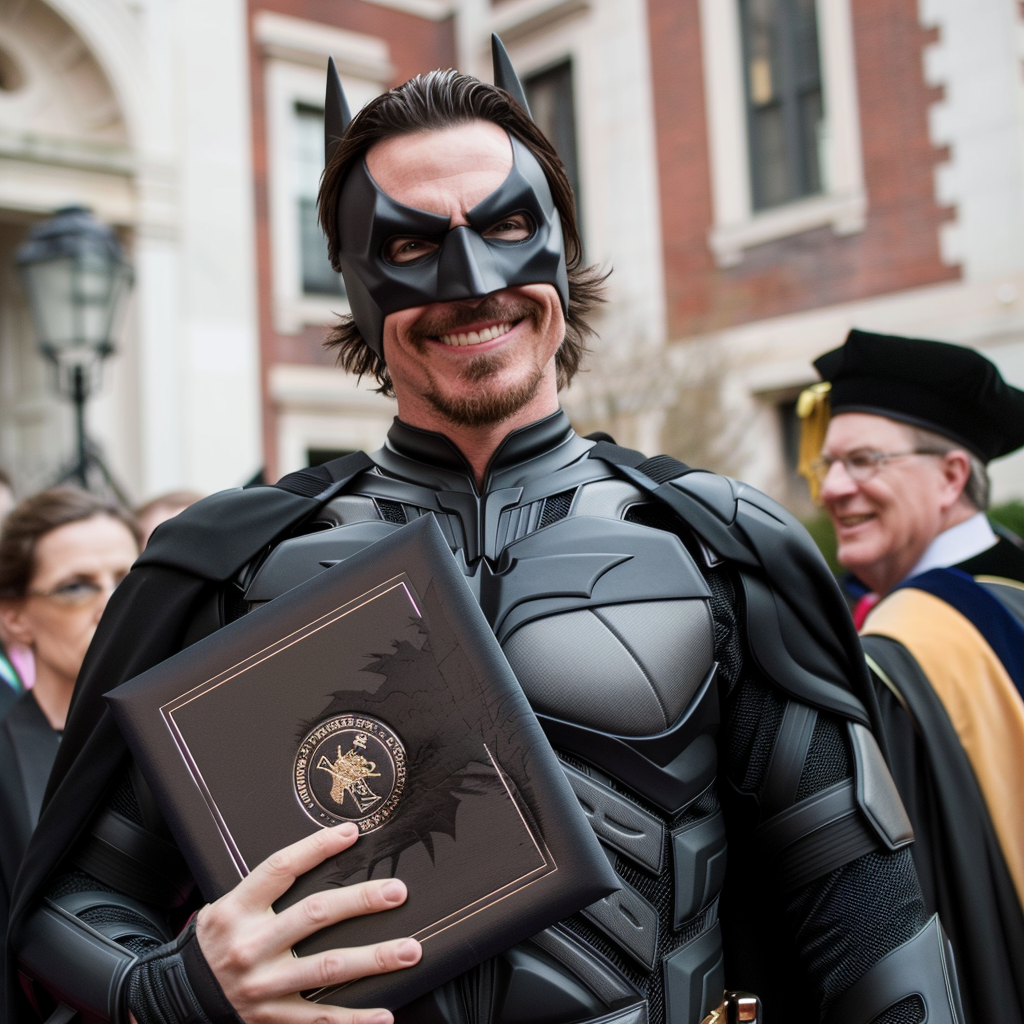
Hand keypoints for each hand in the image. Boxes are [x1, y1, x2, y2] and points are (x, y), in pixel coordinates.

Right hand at [195, 822, 421, 1023]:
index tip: (351, 833)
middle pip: (315, 914)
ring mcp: (263, 985)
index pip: (281, 867)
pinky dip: (355, 1020)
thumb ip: (267, 887)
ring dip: (374, 959)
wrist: (177, 997)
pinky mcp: (272, 1017)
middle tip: (396, 891)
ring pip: (327, 967)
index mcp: (238, 909)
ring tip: (409, 950)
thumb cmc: (217, 940)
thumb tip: (323, 851)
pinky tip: (385, 1015)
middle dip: (361, 901)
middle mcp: (251, 945)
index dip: (317, 847)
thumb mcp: (229, 906)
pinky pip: (319, 1019)